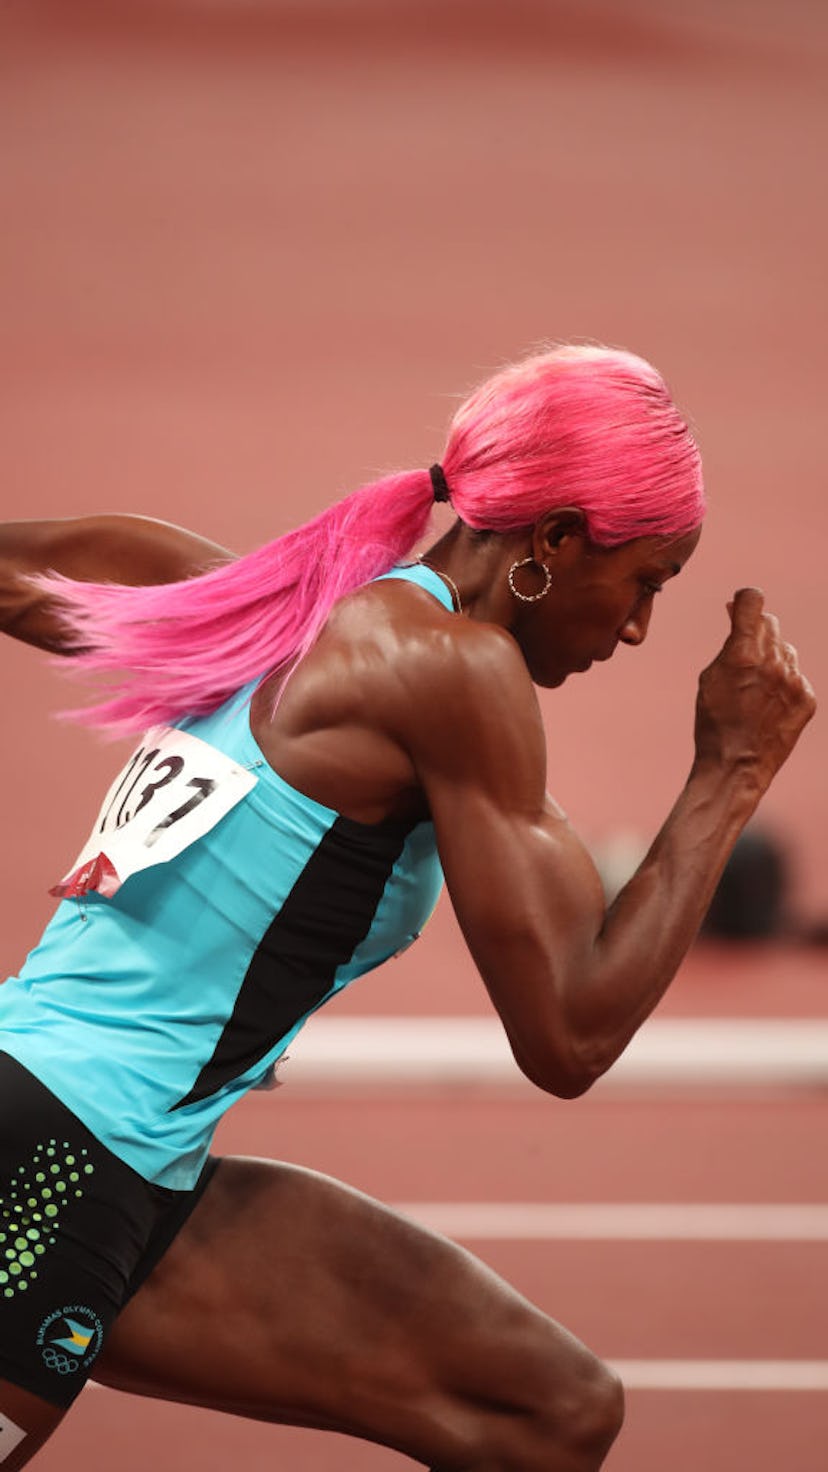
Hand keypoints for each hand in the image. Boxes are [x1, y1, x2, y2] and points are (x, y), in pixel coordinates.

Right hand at [693, 587, 815, 793]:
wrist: (736, 766)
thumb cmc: (714, 723)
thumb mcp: (710, 677)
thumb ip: (729, 643)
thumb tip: (737, 614)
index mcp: (743, 653)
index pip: (752, 599)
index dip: (744, 600)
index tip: (739, 607)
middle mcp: (773, 662)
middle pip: (770, 623)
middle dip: (756, 631)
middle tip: (744, 652)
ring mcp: (794, 680)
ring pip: (785, 649)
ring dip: (771, 658)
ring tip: (754, 687)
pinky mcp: (807, 698)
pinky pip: (796, 675)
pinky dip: (783, 682)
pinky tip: (768, 703)